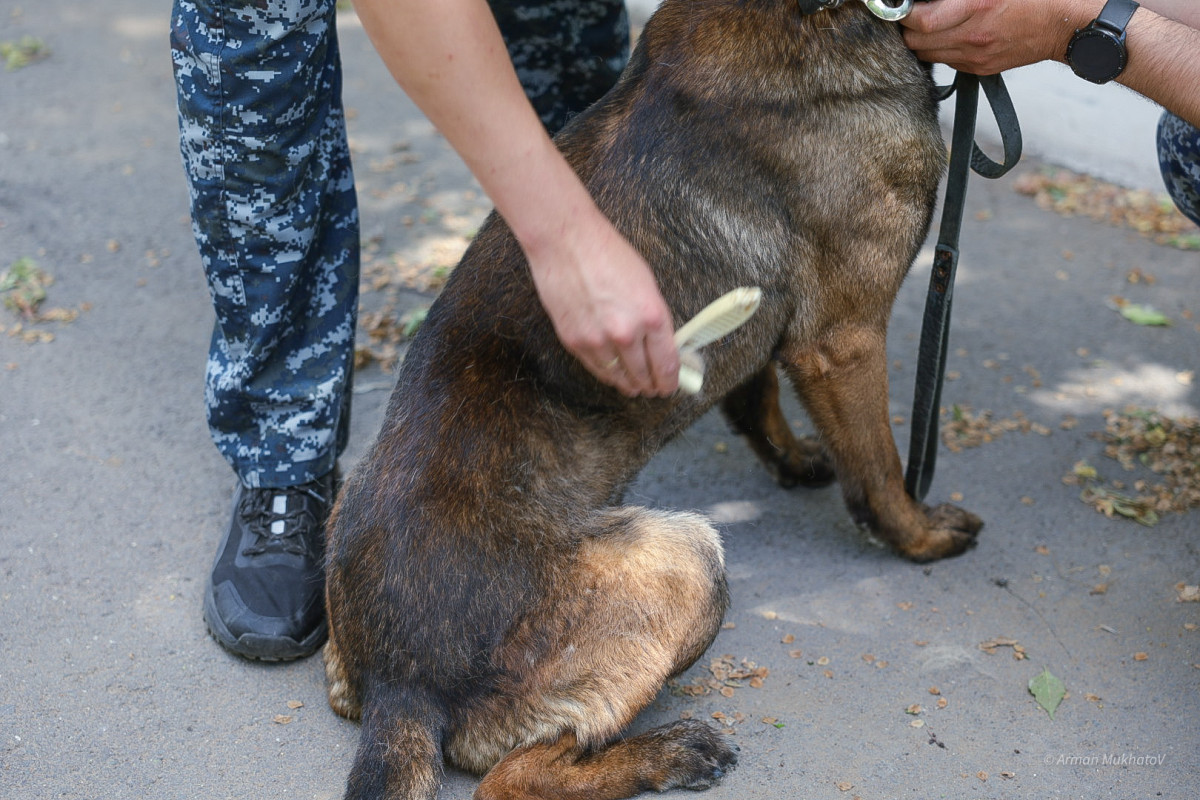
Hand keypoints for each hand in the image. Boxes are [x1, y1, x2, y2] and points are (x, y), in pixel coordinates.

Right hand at [523, 206, 679, 397]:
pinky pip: (597, 369)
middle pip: (644, 375)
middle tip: (655, 389)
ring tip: (636, 388)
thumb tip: (662, 345)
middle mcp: (626, 333)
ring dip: (630, 385)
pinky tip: (615, 376)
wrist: (566, 242)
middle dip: (652, 386)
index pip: (667, 364)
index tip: (671, 386)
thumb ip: (655, 319)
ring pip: (619, 377)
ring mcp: (598, 340)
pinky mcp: (574, 341)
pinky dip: (608, 375)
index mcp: (652, 315)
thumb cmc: (607, 254)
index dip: (671, 380)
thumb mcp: (647, 285)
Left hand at [900, 0, 1090, 73]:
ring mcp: (975, 57)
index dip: (906, 13)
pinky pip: (946, 61)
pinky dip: (941, 48)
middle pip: (916, 42)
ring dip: (922, 40)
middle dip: (909, 27)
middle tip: (916, 12)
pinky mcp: (979, 68)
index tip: (906, 4)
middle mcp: (972, 37)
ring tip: (932, 22)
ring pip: (926, 55)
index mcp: (976, 7)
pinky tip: (952, 33)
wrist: (1065, 22)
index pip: (920, 21)